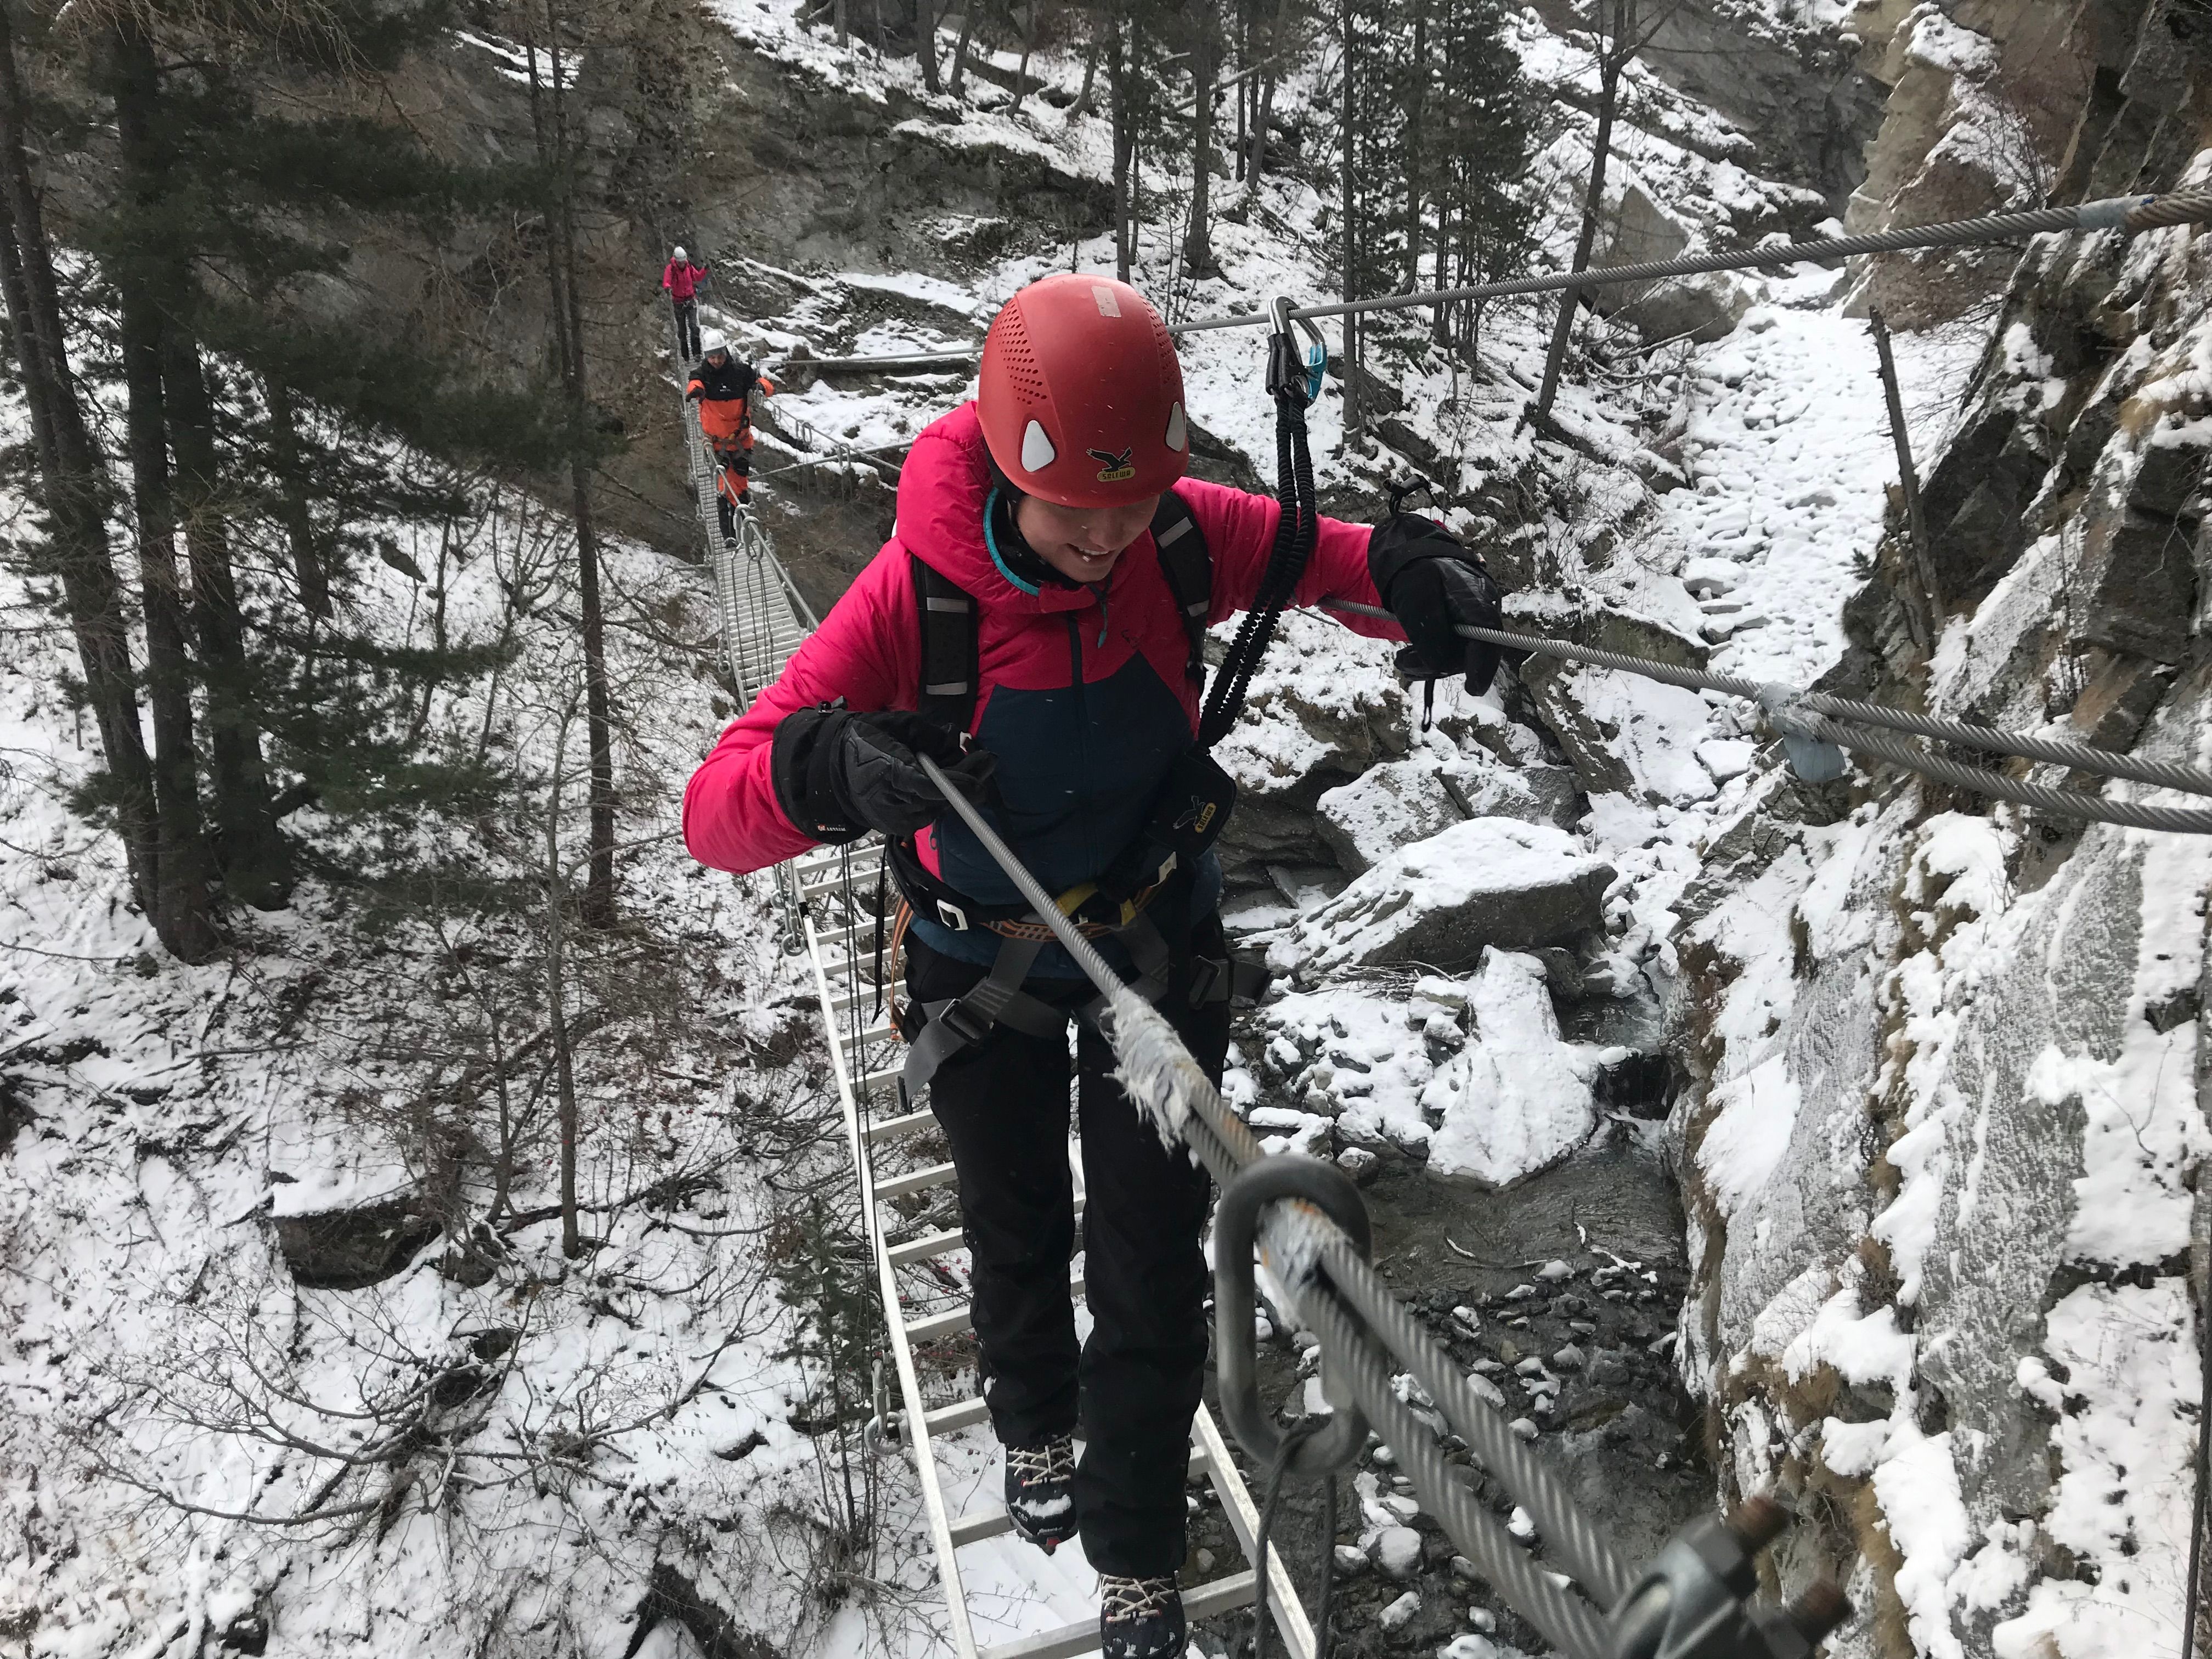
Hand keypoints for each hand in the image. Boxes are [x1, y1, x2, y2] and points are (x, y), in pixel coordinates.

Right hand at [772, 706, 996, 841]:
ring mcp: (897, 821)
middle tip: (988, 758)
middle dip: (969, 779)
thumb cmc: (866, 742)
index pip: (932, 786)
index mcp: (890, 775)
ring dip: (956, 789)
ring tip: (961, 764)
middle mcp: (895, 804)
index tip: (986, 763)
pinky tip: (942, 780)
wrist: (833, 771)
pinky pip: (931, 813)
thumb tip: (957, 742)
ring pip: (941, 807)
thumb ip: (929, 735)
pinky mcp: (900, 829)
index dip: (961, 780)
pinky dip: (941, 798)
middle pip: (944, 799)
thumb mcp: (898, 726)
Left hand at [1367, 515, 1504, 692]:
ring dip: (1429, 665)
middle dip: (1438, 665)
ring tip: (1401, 660)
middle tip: (1403, 663)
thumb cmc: (1414, 571)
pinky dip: (1429, 660)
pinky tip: (1408, 659)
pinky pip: (1450, 653)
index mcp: (1476, 600)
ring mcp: (1472, 623)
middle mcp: (1480, 613)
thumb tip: (1439, 662)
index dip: (1483, 666)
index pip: (1488, 637)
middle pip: (1470, 653)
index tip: (1473, 689)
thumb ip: (1428, 627)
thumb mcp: (1415, 595)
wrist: (1411, 559)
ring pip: (1457, 657)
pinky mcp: (1461, 630)